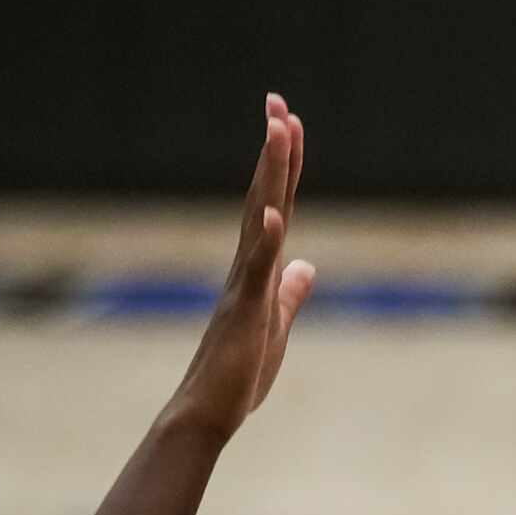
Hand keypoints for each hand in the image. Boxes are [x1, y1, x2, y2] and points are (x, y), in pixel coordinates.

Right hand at [160, 95, 317, 442]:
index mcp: (259, 269)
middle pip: (264, 197)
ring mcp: (243, 284)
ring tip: (278, 131)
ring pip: (258, 218)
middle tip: (278, 102)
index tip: (290, 122)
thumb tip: (305, 266)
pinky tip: (273, 213)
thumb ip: (288, 292)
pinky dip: (265, 240)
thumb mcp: (276, 325)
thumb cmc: (238, 374)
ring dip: (269, 176)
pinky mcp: (244, 310)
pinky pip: (255, 270)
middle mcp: (247, 266)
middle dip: (274, 151)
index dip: (286, 166)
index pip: (277, 205)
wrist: (210, 412)